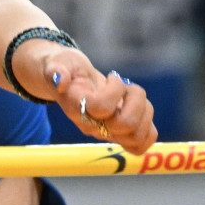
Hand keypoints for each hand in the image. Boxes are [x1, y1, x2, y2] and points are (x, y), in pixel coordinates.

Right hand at [28, 46, 157, 153]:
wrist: (70, 81)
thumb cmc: (65, 70)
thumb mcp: (56, 63)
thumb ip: (56, 71)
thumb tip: (59, 80)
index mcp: (79, 110)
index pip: (102, 108)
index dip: (114, 89)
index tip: (111, 77)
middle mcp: (94, 126)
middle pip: (126, 124)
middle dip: (134, 98)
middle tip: (125, 86)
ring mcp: (109, 132)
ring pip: (138, 133)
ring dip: (143, 107)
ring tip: (130, 95)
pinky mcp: (123, 133)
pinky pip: (144, 141)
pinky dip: (148, 124)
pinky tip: (138, 108)